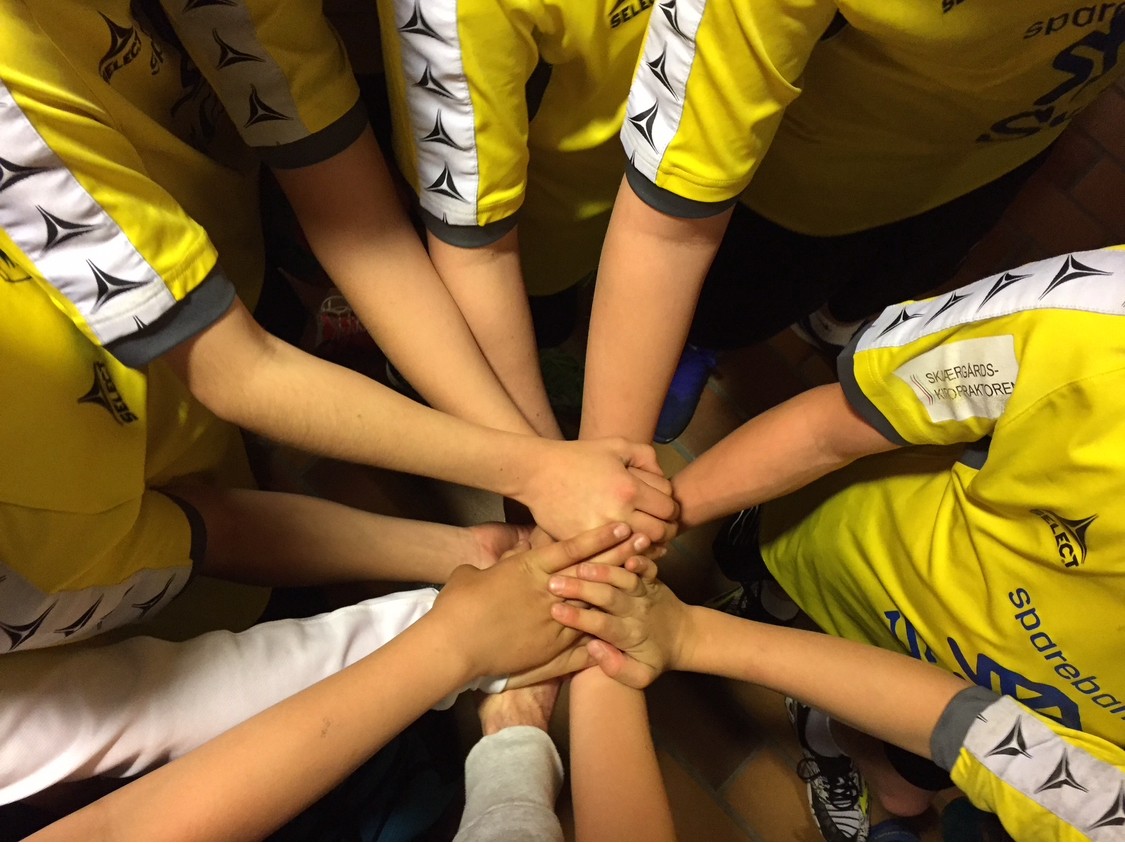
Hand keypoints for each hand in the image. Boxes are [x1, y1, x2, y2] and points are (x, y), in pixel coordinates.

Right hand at [431, 522, 637, 678]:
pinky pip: (585, 641)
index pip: (572, 549)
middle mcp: (548, 593)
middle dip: (620, 555)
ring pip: (595, 605)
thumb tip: (499, 563)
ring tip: (644, 578)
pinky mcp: (551, 650)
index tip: (621, 525)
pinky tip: (624, 630)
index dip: (598, 536)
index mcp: (529, 570)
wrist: (454, 646)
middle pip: (592, 572)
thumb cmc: (457, 608)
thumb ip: (493, 568)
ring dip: (619, 591)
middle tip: (646, 541)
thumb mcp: (471, 576)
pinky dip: (604, 635)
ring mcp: (553, 622)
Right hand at [520, 439, 678, 543]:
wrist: (537, 473)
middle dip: (666, 529)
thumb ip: (646, 456)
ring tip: (644, 538)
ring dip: (647, 545)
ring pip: (640, 549)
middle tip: (660, 526)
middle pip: (661, 532)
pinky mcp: (583, 544)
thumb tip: (663, 478)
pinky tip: (622, 545)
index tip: (665, 509)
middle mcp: (619, 512)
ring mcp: (600, 532)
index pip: (669, 507)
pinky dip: (623, 553)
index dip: (672, 508)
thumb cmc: (578, 456)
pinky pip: (614, 556)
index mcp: (630, 488)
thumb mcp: (616, 445)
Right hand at [546, 563, 689, 688]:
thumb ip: (617, 668)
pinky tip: (623, 551)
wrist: (684, 636)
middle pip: (609, 598)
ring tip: (578, 565)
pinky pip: (647, 566)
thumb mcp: (640, 674)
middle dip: (581, 590)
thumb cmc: (653, 656)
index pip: (601, 626)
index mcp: (628, 635)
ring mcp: (645, 592)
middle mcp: (636, 611)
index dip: (578, 618)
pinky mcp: (653, 578)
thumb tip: (593, 647)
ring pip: (624, 578)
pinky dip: (639, 558)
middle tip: (554, 583)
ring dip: (602, 570)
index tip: (555, 610)